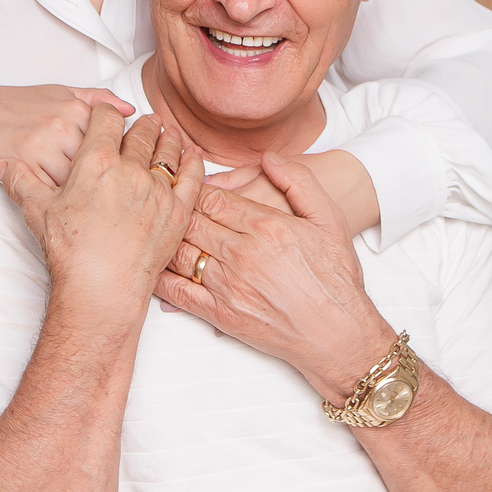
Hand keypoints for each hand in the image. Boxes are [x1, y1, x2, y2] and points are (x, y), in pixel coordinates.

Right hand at [0, 84, 133, 199]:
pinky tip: (70, 207)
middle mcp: (63, 124)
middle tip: (115, 196)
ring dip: (89, 194)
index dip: (120, 160)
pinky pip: (53, 189)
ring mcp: (43, 145)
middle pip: (100, 162)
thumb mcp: (58, 94)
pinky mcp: (25, 164)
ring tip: (95, 205)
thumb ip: (96, 99)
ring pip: (80, 179)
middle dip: (110, 182)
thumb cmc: (18, 106)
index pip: (114, 139)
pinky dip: (63, 201)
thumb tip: (131, 108)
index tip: (121, 173)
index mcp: (76, 108)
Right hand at [0, 106, 203, 313]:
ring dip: (167, 138)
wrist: (100, 289)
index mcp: (96, 161)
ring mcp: (158, 189)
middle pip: (141, 132)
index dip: (106, 112)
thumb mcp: (37, 210)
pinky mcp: (178, 211)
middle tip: (143, 124)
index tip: (108, 114)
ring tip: (167, 134)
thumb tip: (2, 164)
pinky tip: (192, 156)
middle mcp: (131, 169)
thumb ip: (20, 181)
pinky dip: (194, 162)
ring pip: (168, 150)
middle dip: (140, 125)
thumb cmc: (69, 251)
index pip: (106, 118)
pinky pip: (193, 177)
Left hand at [156, 152, 393, 400]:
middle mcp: (243, 254)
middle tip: (159, 201)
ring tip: (153, 228)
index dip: (191, 187)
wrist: (339, 333)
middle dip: (173, 208)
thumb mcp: (330, 218)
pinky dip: (161, 277)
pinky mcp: (222, 315)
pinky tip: (152, 266)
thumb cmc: (337, 277)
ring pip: (180, 252)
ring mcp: (229, 286)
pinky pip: (179, 292)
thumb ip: (300, 181)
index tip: (183, 183)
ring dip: (164, 238)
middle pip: (190, 220)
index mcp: (266, 226)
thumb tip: (270, 157)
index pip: (211, 197)